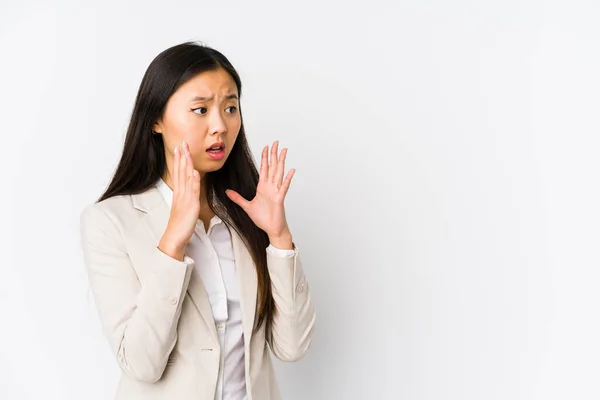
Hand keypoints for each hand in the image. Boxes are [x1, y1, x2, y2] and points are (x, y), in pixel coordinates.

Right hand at [158, 140, 200, 260]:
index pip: (178, 172)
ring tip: (186, 151)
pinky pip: (193, 192)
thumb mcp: (183, 206)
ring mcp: (185, 199)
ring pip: (185, 178)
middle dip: (181, 156)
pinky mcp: (191, 206)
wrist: (175, 237)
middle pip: (180, 171)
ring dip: (186, 164)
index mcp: (178, 193)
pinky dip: (194, 181)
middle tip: (181, 142)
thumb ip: (185, 195)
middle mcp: (180, 193)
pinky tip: (195, 172)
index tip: (179, 147)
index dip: (179, 159)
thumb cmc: (180, 224)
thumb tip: (189, 185)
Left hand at [226, 140, 294, 239]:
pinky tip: (291, 170)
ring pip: (279, 173)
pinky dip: (288, 178)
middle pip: (272, 167)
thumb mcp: (247, 207)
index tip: (266, 147)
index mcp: (263, 187)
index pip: (264, 169)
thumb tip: (227, 192)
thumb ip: (237, 198)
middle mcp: (270, 187)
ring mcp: (276, 192)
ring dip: (281, 162)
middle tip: (276, 142)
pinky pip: (284, 186)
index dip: (265, 157)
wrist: (271, 229)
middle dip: (274, 154)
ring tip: (284, 151)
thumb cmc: (263, 219)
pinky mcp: (280, 198)